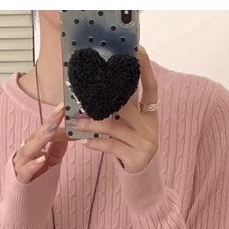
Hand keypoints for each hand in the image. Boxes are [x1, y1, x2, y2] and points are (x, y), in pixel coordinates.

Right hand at [12, 103, 68, 182]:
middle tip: (61, 110)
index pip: (44, 132)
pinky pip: (25, 171)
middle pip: (36, 136)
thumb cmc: (36, 190)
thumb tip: (66, 134)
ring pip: (28, 149)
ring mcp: (19, 168)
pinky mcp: (18, 182)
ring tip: (53, 128)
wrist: (22, 213)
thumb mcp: (50, 166)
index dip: (55, 120)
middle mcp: (24, 155)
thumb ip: (56, 150)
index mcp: (32, 150)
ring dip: (41, 138)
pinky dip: (33, 165)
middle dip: (49, 122)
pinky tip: (42, 158)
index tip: (66, 109)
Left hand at [71, 45, 158, 173]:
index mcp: (151, 115)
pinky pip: (111, 147)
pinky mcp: (135, 158)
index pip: (151, 88)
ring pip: (114, 127)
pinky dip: (96, 144)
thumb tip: (103, 91)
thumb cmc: (133, 148)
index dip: (146, 69)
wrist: (144, 178)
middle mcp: (150, 127)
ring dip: (92, 124)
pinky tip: (84, 142)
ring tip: (77, 121)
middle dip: (103, 100)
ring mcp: (144, 143)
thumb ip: (125, 111)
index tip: (137, 50)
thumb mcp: (134, 127)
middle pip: (125, 106)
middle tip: (84, 93)